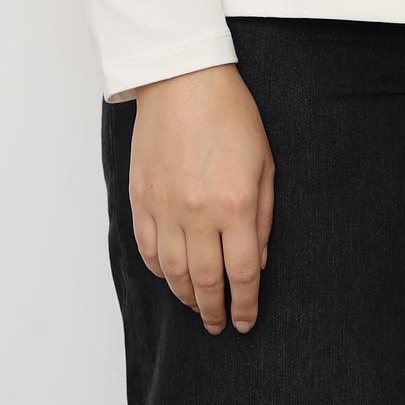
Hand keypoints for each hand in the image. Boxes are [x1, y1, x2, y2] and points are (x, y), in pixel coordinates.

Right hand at [128, 63, 275, 333]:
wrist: (182, 79)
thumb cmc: (230, 114)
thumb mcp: (264, 162)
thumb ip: (263, 216)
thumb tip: (257, 261)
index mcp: (234, 204)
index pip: (241, 274)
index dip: (245, 305)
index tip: (245, 322)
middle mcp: (197, 213)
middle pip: (205, 281)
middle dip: (214, 310)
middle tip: (218, 325)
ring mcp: (164, 208)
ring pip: (172, 273)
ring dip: (186, 296)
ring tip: (197, 306)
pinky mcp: (140, 198)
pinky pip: (147, 249)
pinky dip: (158, 271)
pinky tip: (169, 276)